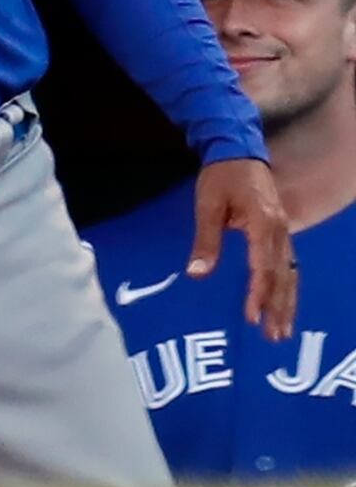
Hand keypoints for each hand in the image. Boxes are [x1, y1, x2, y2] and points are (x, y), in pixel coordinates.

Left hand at [193, 157, 295, 340]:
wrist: (238, 150)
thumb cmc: (220, 177)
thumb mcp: (207, 206)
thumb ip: (205, 240)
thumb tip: (197, 274)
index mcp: (263, 224)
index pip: (263, 267)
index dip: (258, 294)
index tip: (251, 317)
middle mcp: (280, 231)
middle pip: (283, 276)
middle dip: (279, 308)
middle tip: (274, 336)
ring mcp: (284, 231)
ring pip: (290, 273)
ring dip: (287, 302)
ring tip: (282, 330)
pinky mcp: (281, 231)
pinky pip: (288, 264)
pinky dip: (287, 287)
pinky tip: (284, 303)